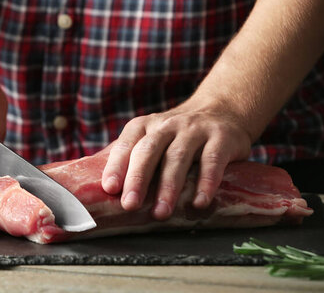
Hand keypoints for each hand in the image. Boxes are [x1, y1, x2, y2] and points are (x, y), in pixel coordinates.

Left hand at [101, 99, 250, 219]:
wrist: (223, 110)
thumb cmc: (178, 134)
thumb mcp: (152, 136)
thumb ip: (130, 156)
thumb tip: (100, 186)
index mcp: (144, 126)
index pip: (127, 144)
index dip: (117, 166)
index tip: (109, 188)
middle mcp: (167, 125)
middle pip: (149, 151)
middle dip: (138, 179)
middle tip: (130, 205)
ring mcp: (195, 130)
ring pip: (178, 158)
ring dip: (168, 187)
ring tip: (161, 213)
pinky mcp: (222, 138)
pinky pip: (212, 161)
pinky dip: (206, 183)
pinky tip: (199, 202)